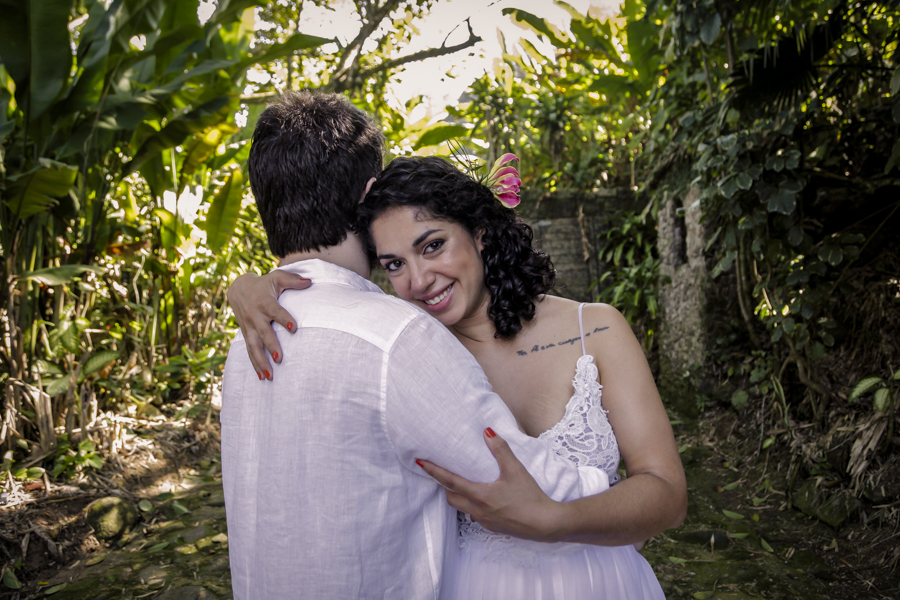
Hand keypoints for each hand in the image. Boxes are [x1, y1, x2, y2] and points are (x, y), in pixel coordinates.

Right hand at [226, 271, 309, 378]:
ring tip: (270, 375)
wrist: (238, 289)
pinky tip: (262, 377)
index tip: (294, 328)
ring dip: (261, 361)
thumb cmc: (264, 284)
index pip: (275, 311)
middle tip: (279, 358)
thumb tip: (310, 282)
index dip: (284, 319)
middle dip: (270, 346)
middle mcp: (255, 316)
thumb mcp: (277, 277)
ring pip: (254, 346)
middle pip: (263, 332)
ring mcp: (249, 327)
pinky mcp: (246, 335)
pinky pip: (250, 351)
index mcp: (264, 301)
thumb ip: (293, 279)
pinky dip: (254, 364)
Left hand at [416, 429, 559, 542]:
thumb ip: (501, 450)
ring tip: (462, 484)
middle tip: (442, 473)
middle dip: (445, 486)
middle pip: (451, 498)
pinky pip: (475, 515)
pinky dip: (472, 505)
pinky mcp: (493, 527)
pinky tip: (484, 498)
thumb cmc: (530, 497)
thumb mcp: (516, 470)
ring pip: (462, 508)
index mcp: (480, 496)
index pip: (450, 482)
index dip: (433, 472)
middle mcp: (478, 511)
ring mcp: (484, 521)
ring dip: (459, 497)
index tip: (420, 463)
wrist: (545, 524)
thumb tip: (487, 432)